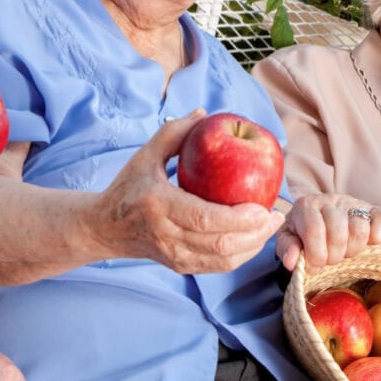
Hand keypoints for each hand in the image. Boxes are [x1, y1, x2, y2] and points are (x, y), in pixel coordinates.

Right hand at [92, 110, 284, 273]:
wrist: (104, 227)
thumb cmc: (128, 186)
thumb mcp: (146, 155)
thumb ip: (175, 132)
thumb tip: (205, 113)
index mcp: (158, 205)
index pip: (204, 219)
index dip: (238, 218)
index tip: (262, 207)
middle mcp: (166, 234)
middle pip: (220, 244)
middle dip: (256, 234)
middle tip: (276, 216)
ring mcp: (172, 255)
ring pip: (222, 260)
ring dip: (253, 247)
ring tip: (270, 227)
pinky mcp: (178, 267)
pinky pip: (216, 267)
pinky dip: (240, 255)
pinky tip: (253, 239)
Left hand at [276, 194, 380, 273]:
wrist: (321, 216)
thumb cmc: (302, 232)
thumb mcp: (288, 239)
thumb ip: (287, 248)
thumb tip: (291, 261)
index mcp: (306, 205)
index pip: (314, 231)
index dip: (316, 255)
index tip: (314, 266)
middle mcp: (330, 200)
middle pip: (338, 234)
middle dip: (334, 256)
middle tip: (330, 259)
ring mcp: (352, 203)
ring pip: (360, 230)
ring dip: (353, 250)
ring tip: (344, 252)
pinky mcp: (372, 209)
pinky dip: (378, 235)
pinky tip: (368, 243)